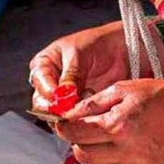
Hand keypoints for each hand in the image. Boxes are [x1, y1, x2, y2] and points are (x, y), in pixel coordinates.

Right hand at [29, 22, 163, 110]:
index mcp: (44, 65)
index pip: (39, 83)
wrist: (125, 49)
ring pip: (58, 115)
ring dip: (72, 114)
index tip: (60, 98)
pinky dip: (84, 118)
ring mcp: (65, 98)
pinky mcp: (80, 109)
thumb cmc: (100, 44)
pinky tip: (96, 109)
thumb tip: (61, 96)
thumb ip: (69, 75)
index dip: (48, 93)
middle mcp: (50, 83)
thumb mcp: (79, 54)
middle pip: (43, 104)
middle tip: (73, 108)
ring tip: (89, 103)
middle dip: (58, 108)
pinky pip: (76, 119)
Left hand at [56, 79, 163, 163]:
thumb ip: (92, 104)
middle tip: (83, 131)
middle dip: (76, 141)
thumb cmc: (158, 95)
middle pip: (82, 154)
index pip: (75, 133)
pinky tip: (116, 150)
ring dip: (90, 156)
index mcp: (118, 125)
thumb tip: (67, 115)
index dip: (64, 127)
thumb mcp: (122, 89)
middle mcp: (126, 149)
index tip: (62, 123)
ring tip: (100, 141)